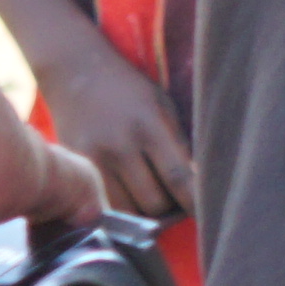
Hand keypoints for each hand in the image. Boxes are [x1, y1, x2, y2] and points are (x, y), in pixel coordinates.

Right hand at [36, 30, 197, 221]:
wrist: (75, 71)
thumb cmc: (129, 91)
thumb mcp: (162, 106)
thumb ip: (179, 147)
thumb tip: (198, 192)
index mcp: (149, 124)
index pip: (179, 177)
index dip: (196, 203)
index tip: (209, 214)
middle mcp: (119, 145)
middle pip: (154, 204)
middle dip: (170, 207)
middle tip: (175, 199)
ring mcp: (94, 160)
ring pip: (129, 212)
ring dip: (145, 212)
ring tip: (151, 194)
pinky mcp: (76, 170)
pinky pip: (105, 207)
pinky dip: (122, 209)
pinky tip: (128, 195)